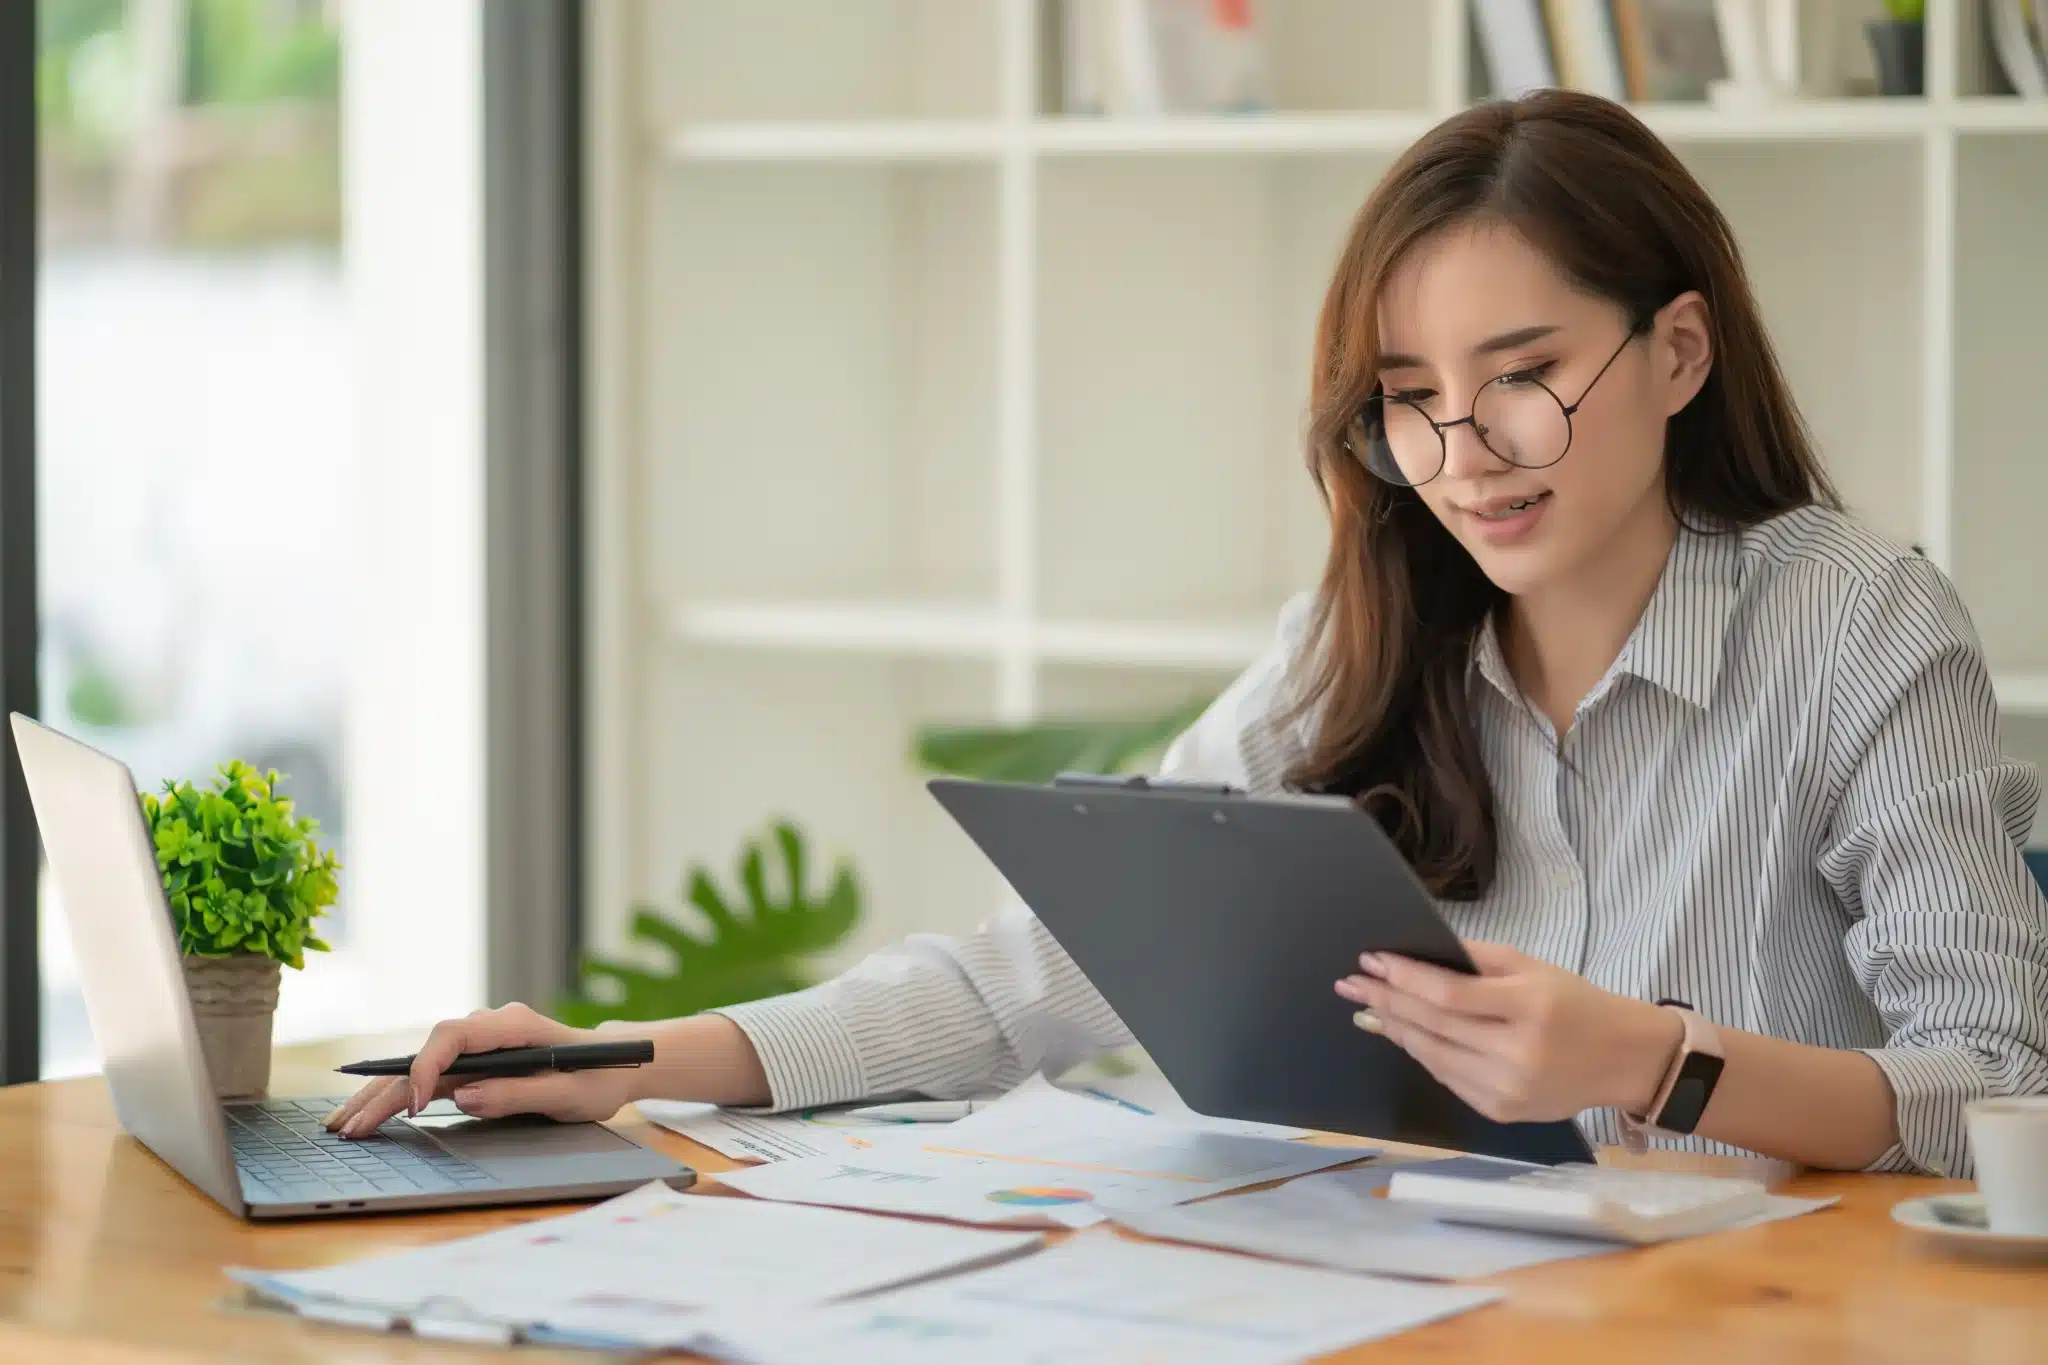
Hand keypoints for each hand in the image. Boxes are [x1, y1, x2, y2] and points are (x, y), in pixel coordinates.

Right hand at [324, 1003, 641, 1137]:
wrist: (616, 1064)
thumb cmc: (599, 1076)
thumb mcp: (568, 1093)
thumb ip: (517, 1092)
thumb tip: (463, 1097)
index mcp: (512, 1026)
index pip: (452, 1036)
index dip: (427, 1067)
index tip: (417, 1105)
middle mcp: (488, 1029)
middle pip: (425, 1054)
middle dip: (385, 1090)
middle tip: (351, 1127)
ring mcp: (479, 1046)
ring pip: (419, 1067)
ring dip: (381, 1094)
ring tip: (344, 1125)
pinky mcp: (474, 1064)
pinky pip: (430, 1078)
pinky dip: (399, 1096)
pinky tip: (370, 1113)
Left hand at [1334, 941, 1682, 1124]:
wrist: (1623, 1059)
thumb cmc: (1575, 1004)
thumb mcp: (1534, 967)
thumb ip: (1476, 960)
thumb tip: (1418, 956)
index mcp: (1529, 1008)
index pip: (1449, 994)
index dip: (1404, 978)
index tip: (1370, 961)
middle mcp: (1517, 1053)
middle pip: (1434, 1025)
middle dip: (1386, 1001)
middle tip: (1351, 983)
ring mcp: (1507, 1088)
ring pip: (1433, 1056)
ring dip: (1395, 1029)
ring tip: (1367, 1007)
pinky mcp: (1501, 1111)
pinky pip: (1447, 1078)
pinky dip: (1421, 1054)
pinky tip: (1402, 1034)